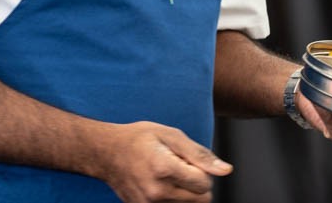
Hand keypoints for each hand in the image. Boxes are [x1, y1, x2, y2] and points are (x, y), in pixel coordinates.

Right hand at [98, 121, 232, 202]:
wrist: (106, 153)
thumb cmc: (138, 139)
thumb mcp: (170, 135)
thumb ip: (200, 154)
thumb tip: (226, 170)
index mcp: (164, 169)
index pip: (205, 183)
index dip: (200, 170)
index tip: (185, 160)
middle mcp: (157, 192)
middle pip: (202, 200)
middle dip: (197, 184)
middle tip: (180, 168)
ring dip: (186, 194)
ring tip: (169, 176)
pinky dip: (174, 200)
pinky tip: (162, 185)